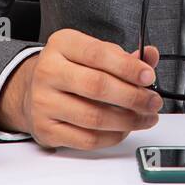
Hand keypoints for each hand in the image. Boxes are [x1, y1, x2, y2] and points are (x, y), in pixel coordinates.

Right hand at [0, 29, 162, 149]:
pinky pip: (87, 139)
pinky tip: (124, 129)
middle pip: (97, 87)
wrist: (31, 90)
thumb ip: (123, 56)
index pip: (98, 54)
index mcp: (62, 45)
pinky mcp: (46, 129)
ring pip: (94, 117)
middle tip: (153, 101)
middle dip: (133, 97)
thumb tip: (151, 56)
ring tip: (144, 117)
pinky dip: (112, 137)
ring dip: (128, 120)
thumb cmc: (70, 70)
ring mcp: (44, 102)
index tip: (148, 76)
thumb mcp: (92, 53)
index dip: (128, 67)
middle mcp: (48, 72)